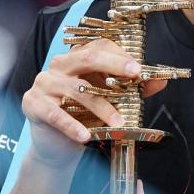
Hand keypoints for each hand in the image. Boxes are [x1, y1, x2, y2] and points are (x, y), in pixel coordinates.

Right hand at [21, 39, 168, 167]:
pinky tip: (85, 135)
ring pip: (77, 90)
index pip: (99, 46)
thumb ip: (133, 90)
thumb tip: (160, 82)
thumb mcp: (111, 103)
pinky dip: (72, 125)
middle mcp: (60, 65)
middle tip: (135, 74)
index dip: (121, 55)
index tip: (140, 69)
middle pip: (88, 57)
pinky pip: (55, 113)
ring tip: (119, 123)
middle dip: (114, 64)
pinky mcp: (33, 104)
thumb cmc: (85, 118)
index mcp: (78, 59)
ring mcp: (45, 83)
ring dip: (101, 107)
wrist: (58, 147)